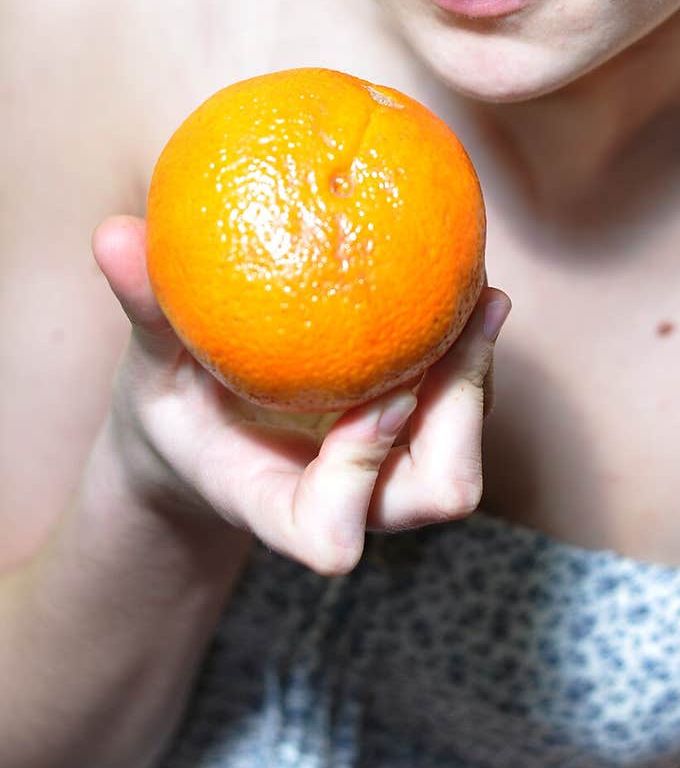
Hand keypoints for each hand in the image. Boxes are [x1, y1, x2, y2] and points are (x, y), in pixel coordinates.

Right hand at [92, 216, 510, 575]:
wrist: (206, 439)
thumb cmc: (174, 410)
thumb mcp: (148, 366)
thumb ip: (144, 312)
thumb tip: (112, 235)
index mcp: (276, 504)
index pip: (330, 532)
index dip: (362, 475)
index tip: (371, 395)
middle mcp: (348, 501)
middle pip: (439, 489)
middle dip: (464, 409)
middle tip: (472, 312)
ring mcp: (387, 473)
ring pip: (464, 449)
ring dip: (478, 376)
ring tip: (480, 289)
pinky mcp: (413, 435)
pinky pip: (463, 404)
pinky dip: (468, 351)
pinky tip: (461, 276)